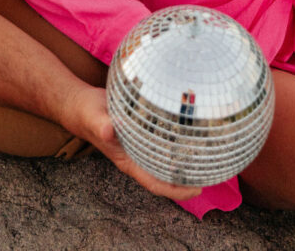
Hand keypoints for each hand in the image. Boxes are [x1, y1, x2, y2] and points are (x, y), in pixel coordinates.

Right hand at [66, 85, 201, 201]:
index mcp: (128, 160)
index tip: (197, 190)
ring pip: (165, 159)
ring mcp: (139, 145)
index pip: (155, 183)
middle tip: (213, 171)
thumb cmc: (87, 114)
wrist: (81, 104)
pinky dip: (176, 141)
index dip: (176, 190)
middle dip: (187, 178)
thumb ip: (102, 125)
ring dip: (183, 161)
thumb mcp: (94, 118)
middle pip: (165, 175)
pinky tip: (190, 131)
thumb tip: (110, 130)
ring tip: (208, 155)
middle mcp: (136, 156)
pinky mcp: (141, 130)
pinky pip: (162, 141)